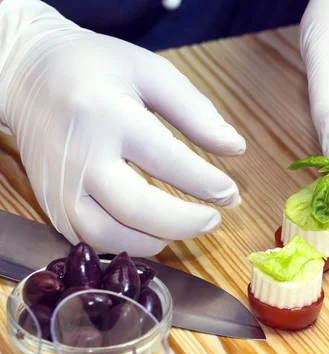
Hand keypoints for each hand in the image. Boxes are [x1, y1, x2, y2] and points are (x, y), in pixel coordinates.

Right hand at [0, 0, 244, 255]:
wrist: (27, 75)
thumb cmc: (96, 68)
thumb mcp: (150, 72)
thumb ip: (196, 111)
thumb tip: (236, 148)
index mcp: (107, 113)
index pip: (166, 159)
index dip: (205, 183)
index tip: (231, 193)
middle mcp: (79, 154)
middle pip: (135, 207)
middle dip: (183, 222)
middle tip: (215, 219)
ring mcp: (60, 184)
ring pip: (108, 236)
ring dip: (155, 241)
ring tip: (184, 226)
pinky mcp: (50, 204)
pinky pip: (90, 240)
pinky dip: (127, 245)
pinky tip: (151, 231)